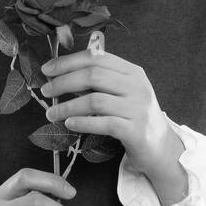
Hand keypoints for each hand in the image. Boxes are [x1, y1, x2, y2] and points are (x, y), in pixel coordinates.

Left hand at [38, 49, 179, 178]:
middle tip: (45, 91)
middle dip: (63, 82)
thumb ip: (97, 83)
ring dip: (67, 106)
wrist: (160, 147)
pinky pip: (104, 123)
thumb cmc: (133, 117)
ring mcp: (138, 108)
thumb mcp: (120, 93)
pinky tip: (69, 124)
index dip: (68, 62)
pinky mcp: (136, 130)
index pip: (96, 57)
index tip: (46, 69)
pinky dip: (83, 123)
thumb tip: (58, 77)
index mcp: (131, 71)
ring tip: (51, 114)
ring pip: (95, 100)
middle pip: (93, 76)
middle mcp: (137, 86)